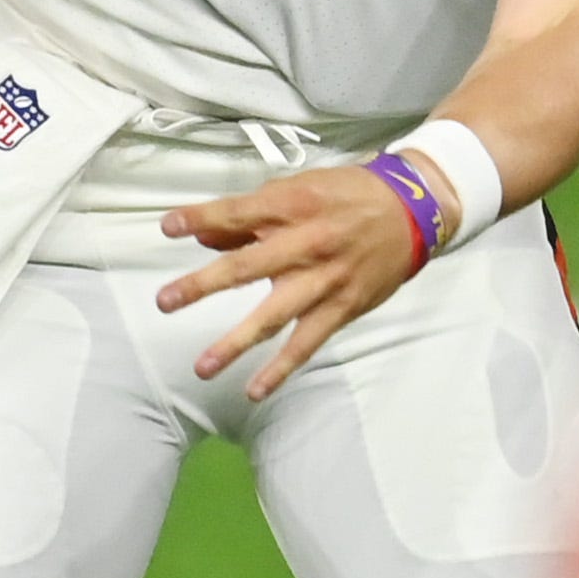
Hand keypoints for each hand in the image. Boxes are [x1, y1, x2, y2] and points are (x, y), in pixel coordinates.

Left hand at [156, 157, 443, 398]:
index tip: (167, 226)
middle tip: (166, 301)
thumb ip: (251, 214)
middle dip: (204, 285)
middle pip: (249, 266)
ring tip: (203, 367)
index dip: (201, 218)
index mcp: (295, 204)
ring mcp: (326, 279)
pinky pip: (308, 342)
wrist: (413, 209)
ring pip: (275, 314)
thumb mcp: (301, 187)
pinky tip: (254, 389)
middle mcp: (308, 242)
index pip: (239, 212)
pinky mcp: (342, 307)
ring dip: (237, 341)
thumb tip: (203, 234)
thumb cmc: (349, 195)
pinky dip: (282, 368)